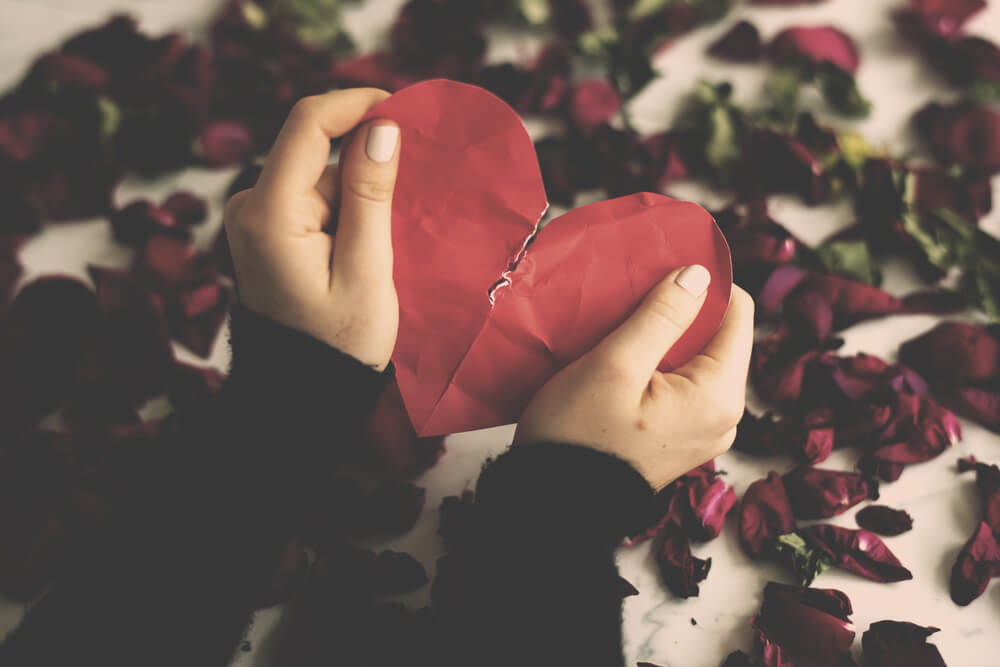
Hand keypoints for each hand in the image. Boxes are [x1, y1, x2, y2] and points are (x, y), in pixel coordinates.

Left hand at [223, 88, 401, 369]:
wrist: (302, 393)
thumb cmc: (339, 343)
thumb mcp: (367, 270)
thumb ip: (370, 195)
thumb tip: (382, 127)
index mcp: (269, 213)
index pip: (308, 124)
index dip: (358, 104)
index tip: (406, 111)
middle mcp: (251, 205)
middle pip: (316, 149)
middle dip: (367, 156)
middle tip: (414, 187)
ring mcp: (256, 217)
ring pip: (319, 174)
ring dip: (360, 188)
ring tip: (391, 233)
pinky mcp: (268, 230)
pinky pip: (313, 197)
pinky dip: (347, 206)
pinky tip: (370, 240)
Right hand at [514, 266, 753, 489]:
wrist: (552, 506)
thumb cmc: (577, 435)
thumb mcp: (615, 365)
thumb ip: (661, 315)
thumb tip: (700, 274)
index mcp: (721, 396)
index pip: (738, 312)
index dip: (703, 283)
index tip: (659, 270)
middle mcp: (725, 416)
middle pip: (718, 337)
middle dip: (679, 312)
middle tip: (630, 302)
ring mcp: (705, 431)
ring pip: (697, 360)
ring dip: (664, 338)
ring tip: (620, 332)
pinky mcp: (681, 439)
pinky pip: (682, 386)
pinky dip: (658, 365)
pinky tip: (622, 363)